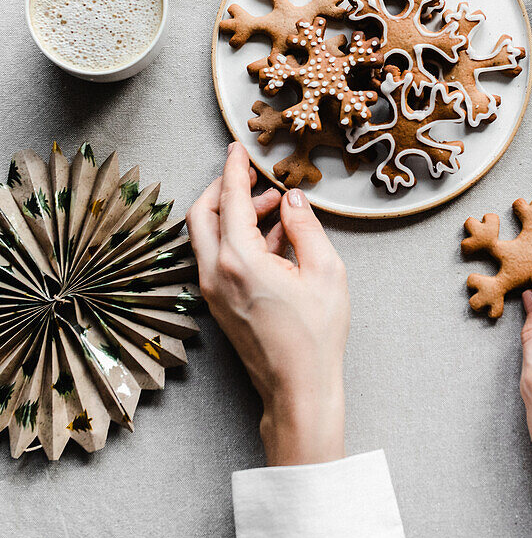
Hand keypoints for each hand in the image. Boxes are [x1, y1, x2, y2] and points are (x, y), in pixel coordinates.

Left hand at [186, 142, 349, 466]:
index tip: (237, 148)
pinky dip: (237, 238)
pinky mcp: (218, 304)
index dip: (234, 168)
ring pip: (207, 236)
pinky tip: (274, 239)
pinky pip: (217, 258)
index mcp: (240, 261)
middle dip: (223, 188)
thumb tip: (293, 198)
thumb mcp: (325, 271)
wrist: (298, 389)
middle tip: (252, 177)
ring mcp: (212, 292)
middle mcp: (216, 274)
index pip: (230, 199)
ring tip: (278, 209)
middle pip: (201, 214)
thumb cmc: (315, 336)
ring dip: (234, 214)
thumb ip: (305, 226)